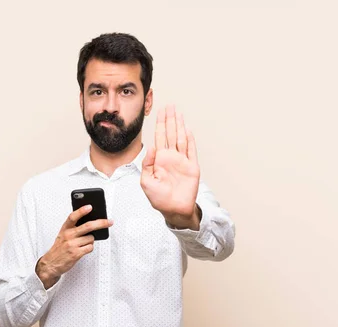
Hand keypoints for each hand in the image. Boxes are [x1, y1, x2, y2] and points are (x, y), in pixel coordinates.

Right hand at [35, 205, 113, 288]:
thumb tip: (91, 223)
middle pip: (88, 226)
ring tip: (82, 244)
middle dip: (101, 223)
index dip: (81, 211)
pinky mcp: (76, 254)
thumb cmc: (59, 248)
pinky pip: (90, 247)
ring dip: (90, 241)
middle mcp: (68, 235)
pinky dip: (89, 248)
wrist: (51, 264)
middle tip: (109, 222)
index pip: (73, 217)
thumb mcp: (63, 235)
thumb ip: (74, 228)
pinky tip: (83, 249)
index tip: (90, 206)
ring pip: (91, 238)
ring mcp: (72, 244)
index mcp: (65, 229)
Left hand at [141, 104, 199, 225]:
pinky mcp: (192, 167)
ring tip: (178, 113)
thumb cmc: (158, 198)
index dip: (160, 124)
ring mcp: (182, 161)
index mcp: (159, 159)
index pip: (160, 137)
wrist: (173, 209)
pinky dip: (190, 139)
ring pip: (181, 138)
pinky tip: (188, 129)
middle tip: (170, 106)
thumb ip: (146, 164)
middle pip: (171, 133)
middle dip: (170, 119)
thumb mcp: (146, 181)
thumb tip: (150, 147)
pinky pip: (191, 150)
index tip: (160, 112)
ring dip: (179, 125)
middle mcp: (171, 157)